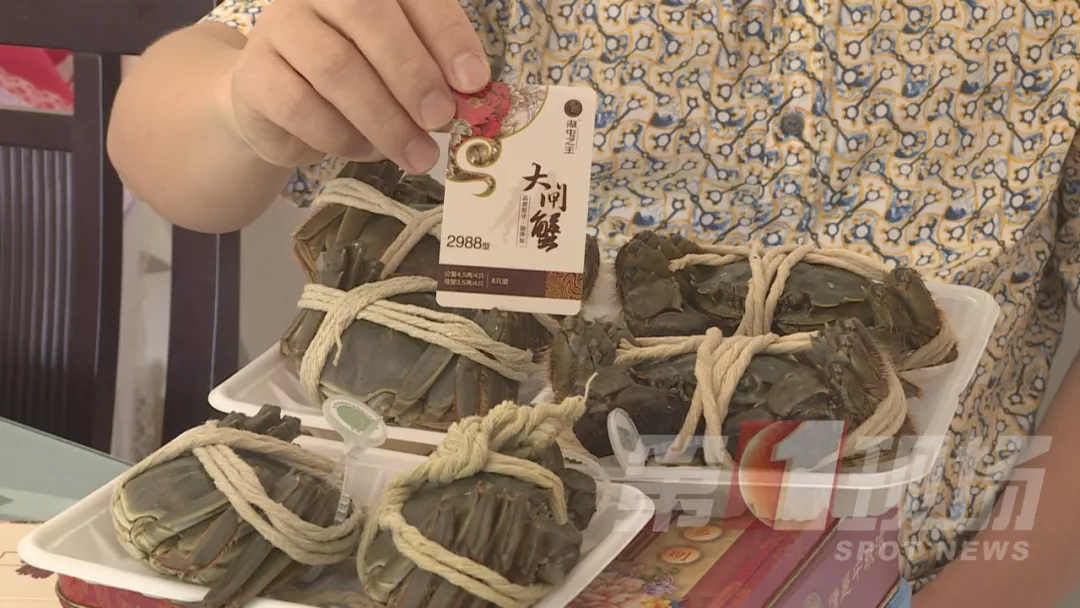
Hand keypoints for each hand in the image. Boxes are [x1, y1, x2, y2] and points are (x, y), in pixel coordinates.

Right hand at [222, 0, 489, 172]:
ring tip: (418, 155)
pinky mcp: (253, 75)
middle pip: (368, 17)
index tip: (474, 80)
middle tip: (441, 119)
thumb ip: (432, 70)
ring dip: (385, 118)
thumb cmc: (354, 80)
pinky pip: (301, 106)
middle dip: (413, 74)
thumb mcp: (398, 69)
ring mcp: (279, 27)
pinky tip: (367, 150)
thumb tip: (469, 94)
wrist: (276, 104)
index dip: (447, 34)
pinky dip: (342, 136)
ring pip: (336, 66)